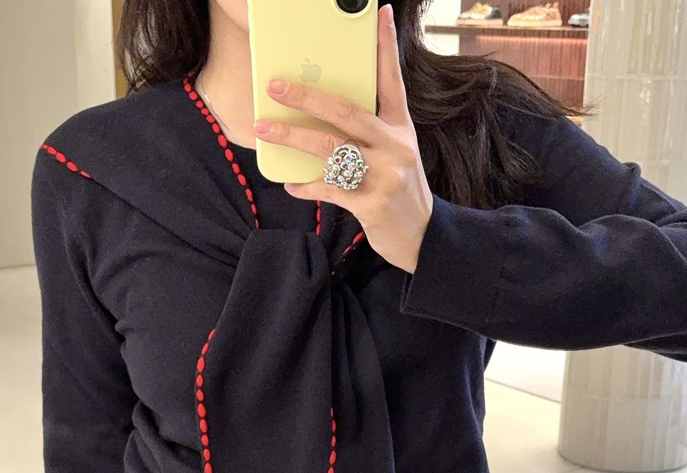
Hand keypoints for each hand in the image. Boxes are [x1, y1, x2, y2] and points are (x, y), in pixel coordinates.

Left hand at [253, 3, 433, 274]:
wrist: (421, 236)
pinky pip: (329, 189)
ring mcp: (383, 175)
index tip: (380, 13)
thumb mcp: (395, 153)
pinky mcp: (371, 204)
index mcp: (400, 128)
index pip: (392, 80)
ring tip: (265, 130)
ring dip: (293, 138)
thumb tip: (322, 113)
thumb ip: (369, 132)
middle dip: (307, 97)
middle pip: (346, 112)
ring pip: (330, 149)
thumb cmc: (399, 190)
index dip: (385, 47)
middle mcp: (394, 146)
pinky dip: (306, 186)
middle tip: (276, 87)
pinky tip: (290, 182)